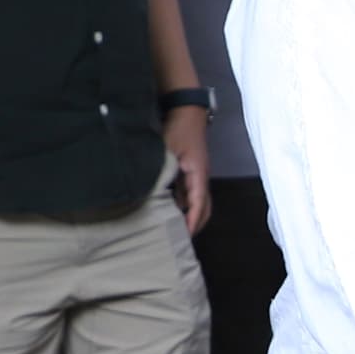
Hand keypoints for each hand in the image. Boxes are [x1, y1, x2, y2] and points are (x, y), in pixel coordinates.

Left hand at [163, 110, 213, 230]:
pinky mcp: (192, 173)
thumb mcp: (167, 151)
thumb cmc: (178, 130)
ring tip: (176, 229)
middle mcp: (202, 179)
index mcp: (198, 175)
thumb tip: (148, 191)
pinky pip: (191, 195)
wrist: (187, 114)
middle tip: (181, 239)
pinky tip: (171, 211)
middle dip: (196, 224)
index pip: (198, 203)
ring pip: (199, 203)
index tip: (185, 234)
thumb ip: (161, 171)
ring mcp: (198, 176)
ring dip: (191, 216)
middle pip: (205, 208)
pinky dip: (185, 206)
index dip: (192, 220)